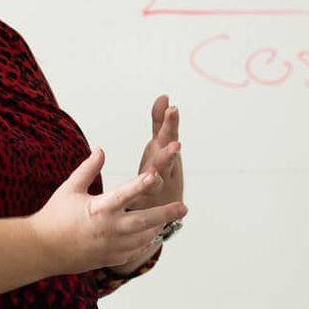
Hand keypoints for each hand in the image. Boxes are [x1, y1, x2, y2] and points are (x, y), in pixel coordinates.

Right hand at [31, 148, 186, 274]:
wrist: (43, 249)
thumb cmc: (55, 216)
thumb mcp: (69, 189)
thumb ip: (88, 169)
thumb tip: (102, 150)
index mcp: (98, 209)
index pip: (124, 194)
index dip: (141, 184)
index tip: (156, 175)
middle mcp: (108, 229)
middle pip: (143, 221)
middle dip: (165, 214)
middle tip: (184, 206)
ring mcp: (111, 246)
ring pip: (143, 237)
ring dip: (158, 226)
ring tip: (172, 216)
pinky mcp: (111, 258)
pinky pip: (135, 250)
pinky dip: (146, 242)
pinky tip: (153, 233)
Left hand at [133, 95, 184, 211]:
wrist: (165, 212)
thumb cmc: (162, 173)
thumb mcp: (160, 146)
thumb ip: (160, 124)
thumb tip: (164, 97)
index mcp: (164, 154)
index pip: (168, 136)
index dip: (170, 124)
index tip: (172, 109)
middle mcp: (165, 172)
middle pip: (166, 161)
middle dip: (169, 154)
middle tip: (175, 146)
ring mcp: (157, 190)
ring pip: (156, 184)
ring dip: (155, 181)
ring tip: (153, 177)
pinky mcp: (145, 205)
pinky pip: (141, 203)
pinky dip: (140, 203)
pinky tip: (133, 202)